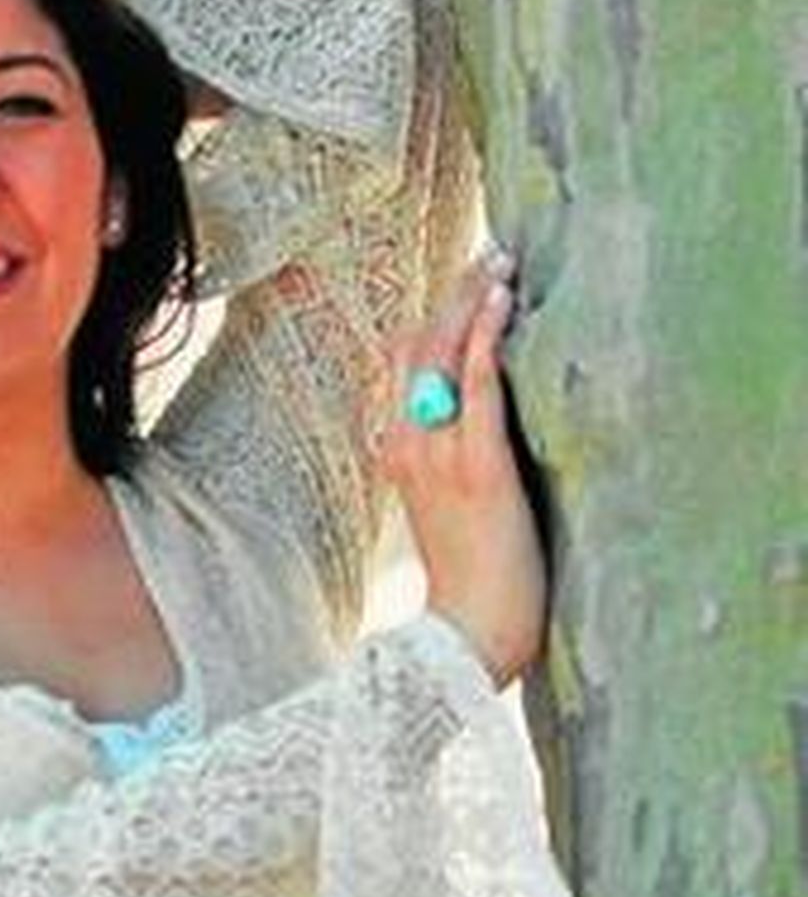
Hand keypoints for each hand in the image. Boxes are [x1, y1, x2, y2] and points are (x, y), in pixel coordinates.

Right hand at [371, 252, 546, 686]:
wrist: (463, 638)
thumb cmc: (467, 585)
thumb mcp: (441, 513)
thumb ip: (437, 466)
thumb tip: (450, 432)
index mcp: (395, 450)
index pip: (403, 364)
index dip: (430, 319)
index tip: (461, 286)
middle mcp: (405, 441)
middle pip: (418, 345)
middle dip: (452, 296)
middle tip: (487, 257)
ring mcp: (437, 451)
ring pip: (443, 353)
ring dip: (472, 303)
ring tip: (499, 265)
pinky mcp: (477, 465)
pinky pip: (475, 385)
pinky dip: (486, 338)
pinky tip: (500, 304)